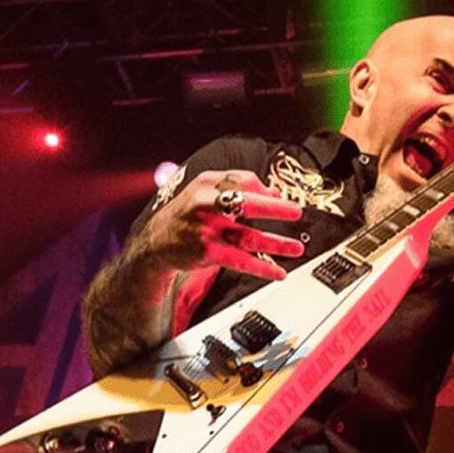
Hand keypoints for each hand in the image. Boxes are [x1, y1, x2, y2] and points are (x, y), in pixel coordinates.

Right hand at [144, 169, 304, 280]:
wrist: (156, 242)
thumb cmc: (187, 214)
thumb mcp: (206, 192)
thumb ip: (239, 187)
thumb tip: (275, 193)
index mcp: (207, 184)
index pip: (242, 180)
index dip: (264, 189)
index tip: (282, 198)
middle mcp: (206, 204)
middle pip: (244, 203)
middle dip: (273, 208)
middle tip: (296, 211)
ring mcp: (206, 230)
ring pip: (248, 236)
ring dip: (276, 243)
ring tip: (297, 248)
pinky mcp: (207, 253)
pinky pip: (240, 261)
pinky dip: (261, 267)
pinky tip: (278, 272)